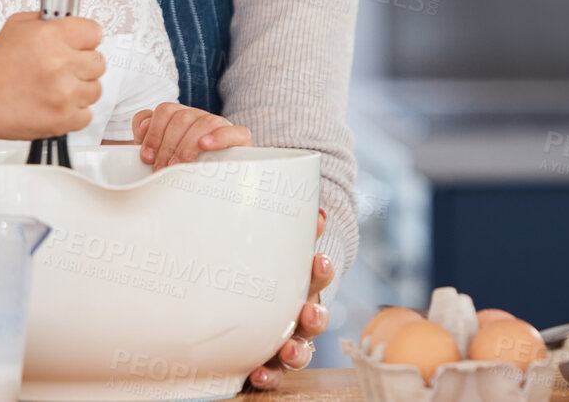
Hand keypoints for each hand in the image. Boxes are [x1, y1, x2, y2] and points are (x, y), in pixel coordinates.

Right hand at [0, 11, 105, 137]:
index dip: (85, 38)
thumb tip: (72, 21)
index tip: (78, 43)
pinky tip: (56, 104)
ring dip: (80, 88)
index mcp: (51, 37)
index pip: (94, 32)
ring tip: (58, 87)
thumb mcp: (19, 25)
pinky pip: (87, 114)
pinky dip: (74, 111)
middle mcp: (60, 65)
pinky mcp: (62, 120)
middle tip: (63, 67)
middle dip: (82, 63)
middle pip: (98, 62)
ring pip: (95, 89)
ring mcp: (63, 95)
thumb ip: (50, 21)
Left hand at [130, 103, 251, 170]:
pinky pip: (235, 131)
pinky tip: (205, 145)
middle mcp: (199, 119)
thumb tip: (144, 125)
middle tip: (161, 169)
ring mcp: (220, 127)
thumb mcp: (156, 156)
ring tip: (179, 166)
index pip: (165, 111)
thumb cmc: (176, 174)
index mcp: (179, 119)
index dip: (153, 133)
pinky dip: (219, 137)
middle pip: (182, 117)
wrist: (209, 196)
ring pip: (204, 121)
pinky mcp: (240, 141)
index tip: (146, 158)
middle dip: (167, 145)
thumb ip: (144, 137)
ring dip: (187, 145)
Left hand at [249, 208, 331, 390]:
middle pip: (315, 317)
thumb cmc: (258, 269)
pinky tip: (258, 373)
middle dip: (315, 315)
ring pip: (301, 350)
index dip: (322, 269)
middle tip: (307, 311)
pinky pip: (273, 373)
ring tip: (289, 350)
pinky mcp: (268, 363)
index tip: (319, 260)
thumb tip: (272, 193)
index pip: (318, 275)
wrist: (246, 300)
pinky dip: (270, 375)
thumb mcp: (262, 247)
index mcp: (300, 284)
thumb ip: (268, 225)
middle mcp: (298, 314)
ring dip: (298, 350)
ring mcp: (285, 340)